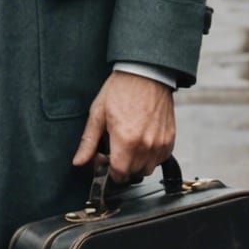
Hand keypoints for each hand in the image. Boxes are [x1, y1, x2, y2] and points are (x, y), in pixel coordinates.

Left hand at [71, 69, 176, 184]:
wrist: (145, 74)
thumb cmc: (120, 90)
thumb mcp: (98, 114)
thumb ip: (88, 142)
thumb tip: (78, 162)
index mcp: (126, 140)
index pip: (118, 173)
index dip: (108, 170)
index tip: (104, 159)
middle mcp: (146, 145)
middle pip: (132, 173)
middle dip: (121, 166)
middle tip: (114, 149)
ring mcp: (160, 143)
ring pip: (147, 169)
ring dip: (136, 163)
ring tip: (128, 145)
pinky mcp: (170, 139)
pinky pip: (160, 159)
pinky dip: (150, 156)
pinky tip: (141, 141)